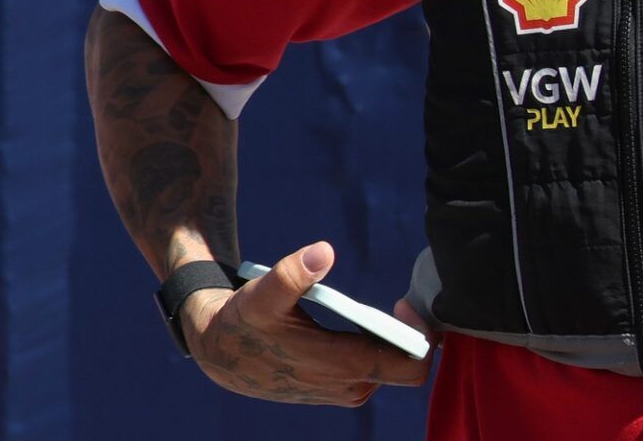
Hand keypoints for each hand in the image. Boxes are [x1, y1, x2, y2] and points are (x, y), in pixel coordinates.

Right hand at [181, 240, 430, 405]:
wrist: (219, 355)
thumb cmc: (243, 322)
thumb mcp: (261, 294)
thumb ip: (292, 274)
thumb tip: (324, 251)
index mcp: (341, 366)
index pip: (411, 367)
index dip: (423, 337)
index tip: (406, 303)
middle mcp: (349, 384)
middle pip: (406, 366)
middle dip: (412, 335)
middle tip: (401, 301)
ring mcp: (344, 390)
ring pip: (390, 369)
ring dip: (394, 341)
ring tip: (388, 309)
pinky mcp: (337, 388)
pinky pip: (375, 370)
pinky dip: (380, 348)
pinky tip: (370, 323)